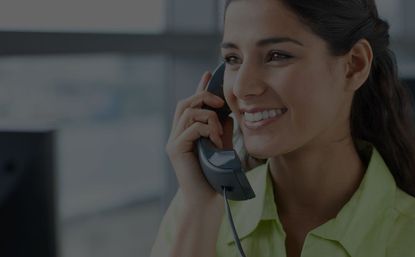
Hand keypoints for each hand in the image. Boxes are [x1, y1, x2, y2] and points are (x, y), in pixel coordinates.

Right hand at [165, 71, 233, 208]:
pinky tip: (216, 141)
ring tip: (219, 133)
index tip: (209, 73)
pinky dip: (207, 129)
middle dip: (204, 96)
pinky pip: (191, 127)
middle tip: (221, 102)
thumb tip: (227, 112)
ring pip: (188, 112)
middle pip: (186, 102)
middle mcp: (177, 134)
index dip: (200, 87)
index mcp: (187, 132)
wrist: (208, 201)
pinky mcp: (175, 149)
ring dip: (209, 117)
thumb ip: (221, 129)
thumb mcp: (222, 146)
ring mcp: (174, 141)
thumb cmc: (216, 176)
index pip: (191, 104)